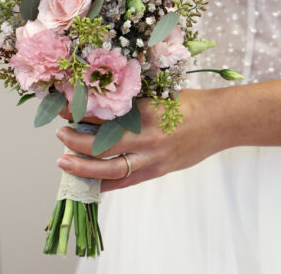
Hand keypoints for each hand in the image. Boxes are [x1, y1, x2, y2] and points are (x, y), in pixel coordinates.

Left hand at [55, 91, 225, 191]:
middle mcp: (147, 137)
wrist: (220, 122)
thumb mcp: (157, 95)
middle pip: (103, 146)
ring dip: (84, 168)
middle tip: (60, 136)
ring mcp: (153, 158)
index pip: (105, 115)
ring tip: (64, 162)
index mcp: (145, 112)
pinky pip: (126, 182)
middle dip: (76, 143)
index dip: (80, 113)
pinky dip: (105, 184)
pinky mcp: (158, 171)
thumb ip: (130, 103)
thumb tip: (96, 104)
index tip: (63, 109)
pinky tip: (88, 183)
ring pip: (111, 169)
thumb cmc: (187, 103)